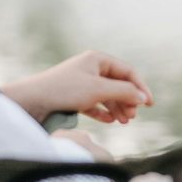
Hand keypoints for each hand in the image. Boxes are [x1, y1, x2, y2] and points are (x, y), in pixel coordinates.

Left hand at [10, 50, 151, 123]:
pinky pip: (95, 104)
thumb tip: (143, 98)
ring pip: (108, 96)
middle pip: (119, 84)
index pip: (128, 71)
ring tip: (124, 122)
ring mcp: (82, 83)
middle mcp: (91, 69)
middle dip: (128, 100)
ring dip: (118, 108)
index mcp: (98, 59)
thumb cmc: (64, 90)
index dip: (141, 87)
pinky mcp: (74, 97)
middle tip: (132, 117)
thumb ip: (124, 92)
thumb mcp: (98, 90)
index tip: (150, 105)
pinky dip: (103, 112)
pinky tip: (110, 121)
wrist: (31, 101)